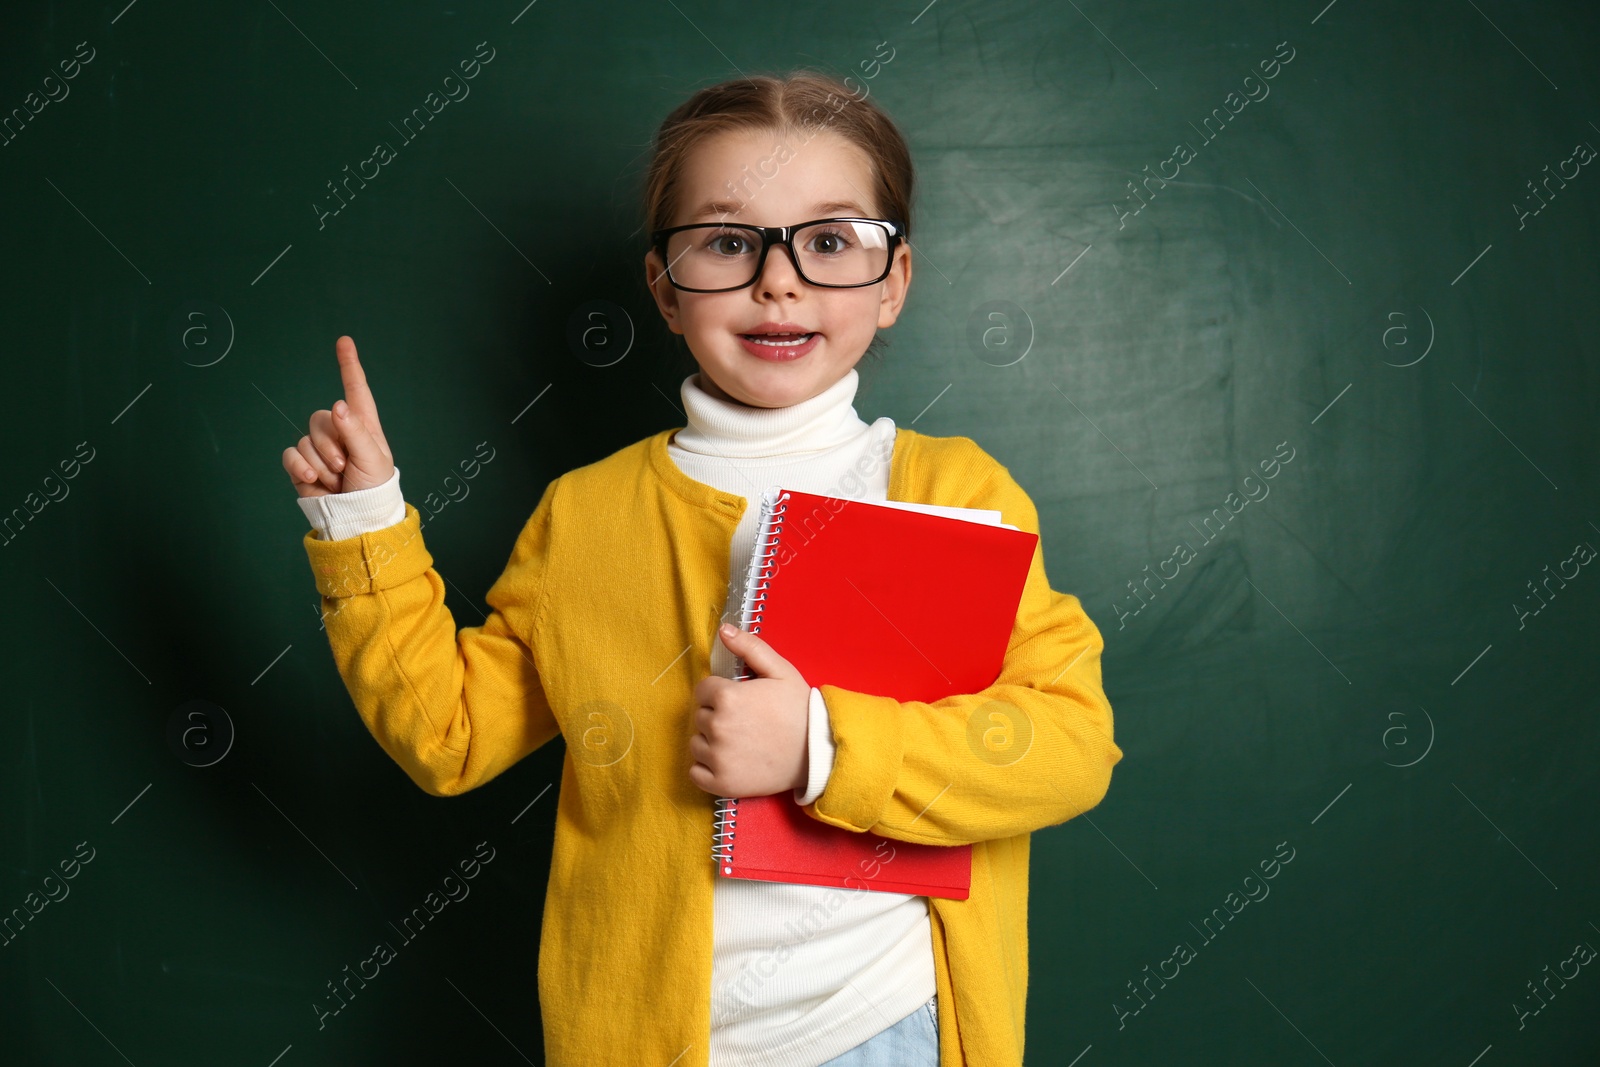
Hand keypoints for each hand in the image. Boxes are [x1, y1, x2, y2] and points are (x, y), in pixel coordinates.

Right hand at [282, 335, 395, 497]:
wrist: (356, 518)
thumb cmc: (373, 488)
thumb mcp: (372, 459)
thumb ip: (355, 431)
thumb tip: (337, 405)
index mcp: (363, 426)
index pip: (356, 390)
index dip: (349, 366)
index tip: (344, 342)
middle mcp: (340, 433)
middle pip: (321, 418)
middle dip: (331, 445)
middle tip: (346, 467)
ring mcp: (319, 449)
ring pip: (306, 439)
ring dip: (321, 462)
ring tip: (337, 480)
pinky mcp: (302, 464)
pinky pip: (291, 454)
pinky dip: (300, 467)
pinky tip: (314, 480)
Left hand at [688, 625, 811, 796]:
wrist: (817, 752)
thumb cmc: (799, 709)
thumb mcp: (780, 670)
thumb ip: (749, 647)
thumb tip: (723, 630)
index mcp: (727, 698)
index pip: (703, 691)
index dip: (721, 694)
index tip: (740, 701)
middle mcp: (717, 727)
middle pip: (700, 716)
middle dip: (717, 716)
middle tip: (745, 722)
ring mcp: (718, 758)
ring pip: (696, 743)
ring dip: (711, 742)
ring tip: (739, 742)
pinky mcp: (720, 783)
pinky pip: (695, 772)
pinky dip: (706, 768)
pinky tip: (729, 761)